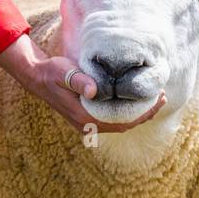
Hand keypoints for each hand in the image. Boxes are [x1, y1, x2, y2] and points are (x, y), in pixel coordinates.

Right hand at [0, 35, 166, 134]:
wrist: (37, 77)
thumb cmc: (52, 73)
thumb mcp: (64, 72)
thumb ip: (78, 80)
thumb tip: (93, 90)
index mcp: (85, 117)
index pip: (122, 121)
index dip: (143, 113)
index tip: (158, 99)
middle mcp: (87, 125)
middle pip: (124, 125)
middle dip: (144, 114)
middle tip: (161, 98)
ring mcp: (86, 123)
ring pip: (119, 124)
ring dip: (136, 114)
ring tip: (152, 99)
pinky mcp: (86, 118)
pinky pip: (112, 119)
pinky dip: (126, 113)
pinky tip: (133, 101)